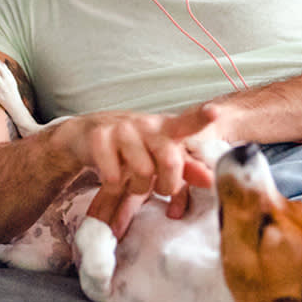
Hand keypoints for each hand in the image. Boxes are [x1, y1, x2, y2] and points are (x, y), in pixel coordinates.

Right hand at [57, 103, 217, 237]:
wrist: (87, 135)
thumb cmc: (134, 147)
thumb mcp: (162, 155)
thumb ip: (188, 168)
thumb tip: (211, 180)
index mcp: (168, 127)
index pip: (188, 121)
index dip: (202, 117)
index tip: (214, 112)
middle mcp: (147, 124)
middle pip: (170, 162)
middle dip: (167, 185)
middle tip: (160, 188)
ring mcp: (123, 128)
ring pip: (142, 172)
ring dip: (138, 188)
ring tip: (133, 181)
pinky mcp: (100, 137)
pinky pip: (114, 177)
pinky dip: (114, 187)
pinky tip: (112, 177)